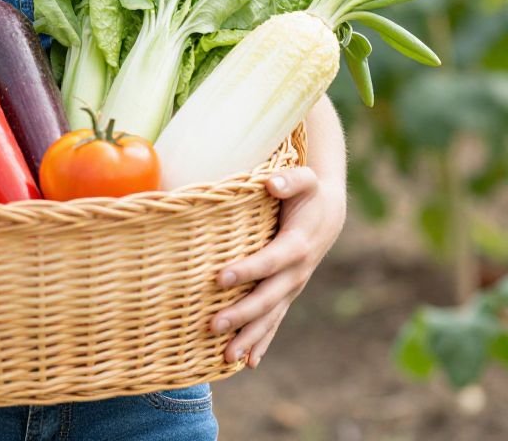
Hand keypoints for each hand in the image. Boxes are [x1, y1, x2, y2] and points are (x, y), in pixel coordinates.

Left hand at [210, 167, 345, 367]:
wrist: (329, 213)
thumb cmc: (310, 193)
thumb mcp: (305, 179)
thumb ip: (289, 180)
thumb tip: (271, 183)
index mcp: (297, 244)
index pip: (269, 261)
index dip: (247, 270)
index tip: (220, 277)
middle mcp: (296, 272)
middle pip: (267, 298)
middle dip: (241, 314)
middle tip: (213, 325)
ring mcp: (292, 286)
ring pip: (271, 317)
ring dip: (249, 337)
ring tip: (226, 357)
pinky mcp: (287, 293)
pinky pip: (275, 321)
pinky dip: (262, 342)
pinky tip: (247, 362)